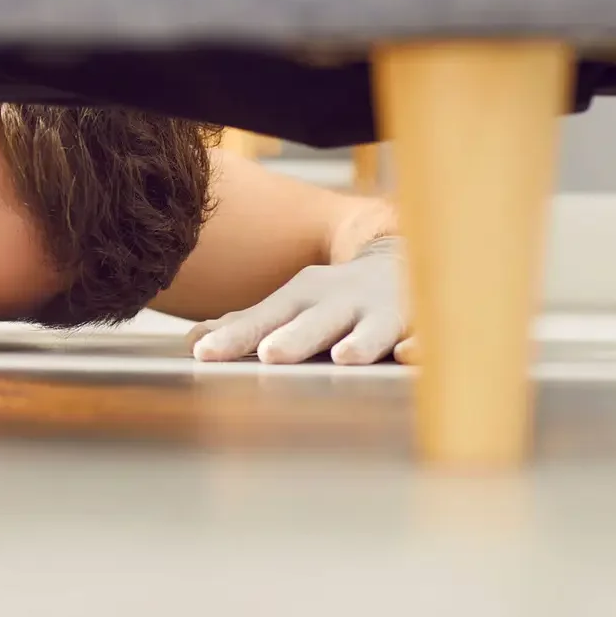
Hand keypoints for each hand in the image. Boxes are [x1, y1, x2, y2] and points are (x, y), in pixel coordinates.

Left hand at [184, 237, 409, 364]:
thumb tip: (192, 342)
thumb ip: (247, 325)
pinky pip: (424, 333)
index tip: (202, 353)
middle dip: (296, 337)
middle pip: (315, 320)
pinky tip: (408, 353)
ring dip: (359, 340)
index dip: (234, 335)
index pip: (263, 318)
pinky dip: (418, 342)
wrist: (404, 259)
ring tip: (344, 357)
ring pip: (371, 327)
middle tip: (271, 355)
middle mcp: (339, 300)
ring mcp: (382, 310)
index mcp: (303, 297)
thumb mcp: (291, 304)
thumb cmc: (335, 296)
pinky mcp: (422, 321)